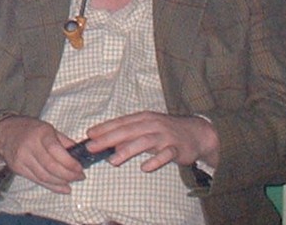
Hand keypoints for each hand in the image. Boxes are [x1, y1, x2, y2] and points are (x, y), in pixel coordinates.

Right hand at [0, 116, 84, 192]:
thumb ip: (64, 141)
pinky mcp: (17, 169)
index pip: (55, 151)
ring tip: (73, 182)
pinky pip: (37, 180)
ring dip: (61, 182)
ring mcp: (22, 159)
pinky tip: (62, 187)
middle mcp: (30, 146)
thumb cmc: (31, 128)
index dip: (69, 162)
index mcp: (41, 133)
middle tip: (80, 177)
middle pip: (50, 166)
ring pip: (44, 176)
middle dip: (68, 175)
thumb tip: (79, 153)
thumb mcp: (49, 128)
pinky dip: (51, 186)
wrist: (6, 132)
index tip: (80, 168)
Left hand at [86, 111, 219, 171]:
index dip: (105, 127)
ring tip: (112, 160)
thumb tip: (109, 145)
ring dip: (127, 150)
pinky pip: (166, 154)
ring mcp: (165, 135)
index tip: (89, 134)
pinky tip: (145, 167)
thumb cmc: (166, 130)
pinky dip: (155, 160)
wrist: (196, 132)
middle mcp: (153, 124)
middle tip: (92, 146)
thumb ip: (129, 135)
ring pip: (144, 141)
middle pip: (128, 130)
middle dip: (109, 138)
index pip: (121, 122)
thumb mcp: (147, 128)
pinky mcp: (176, 147)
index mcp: (144, 118)